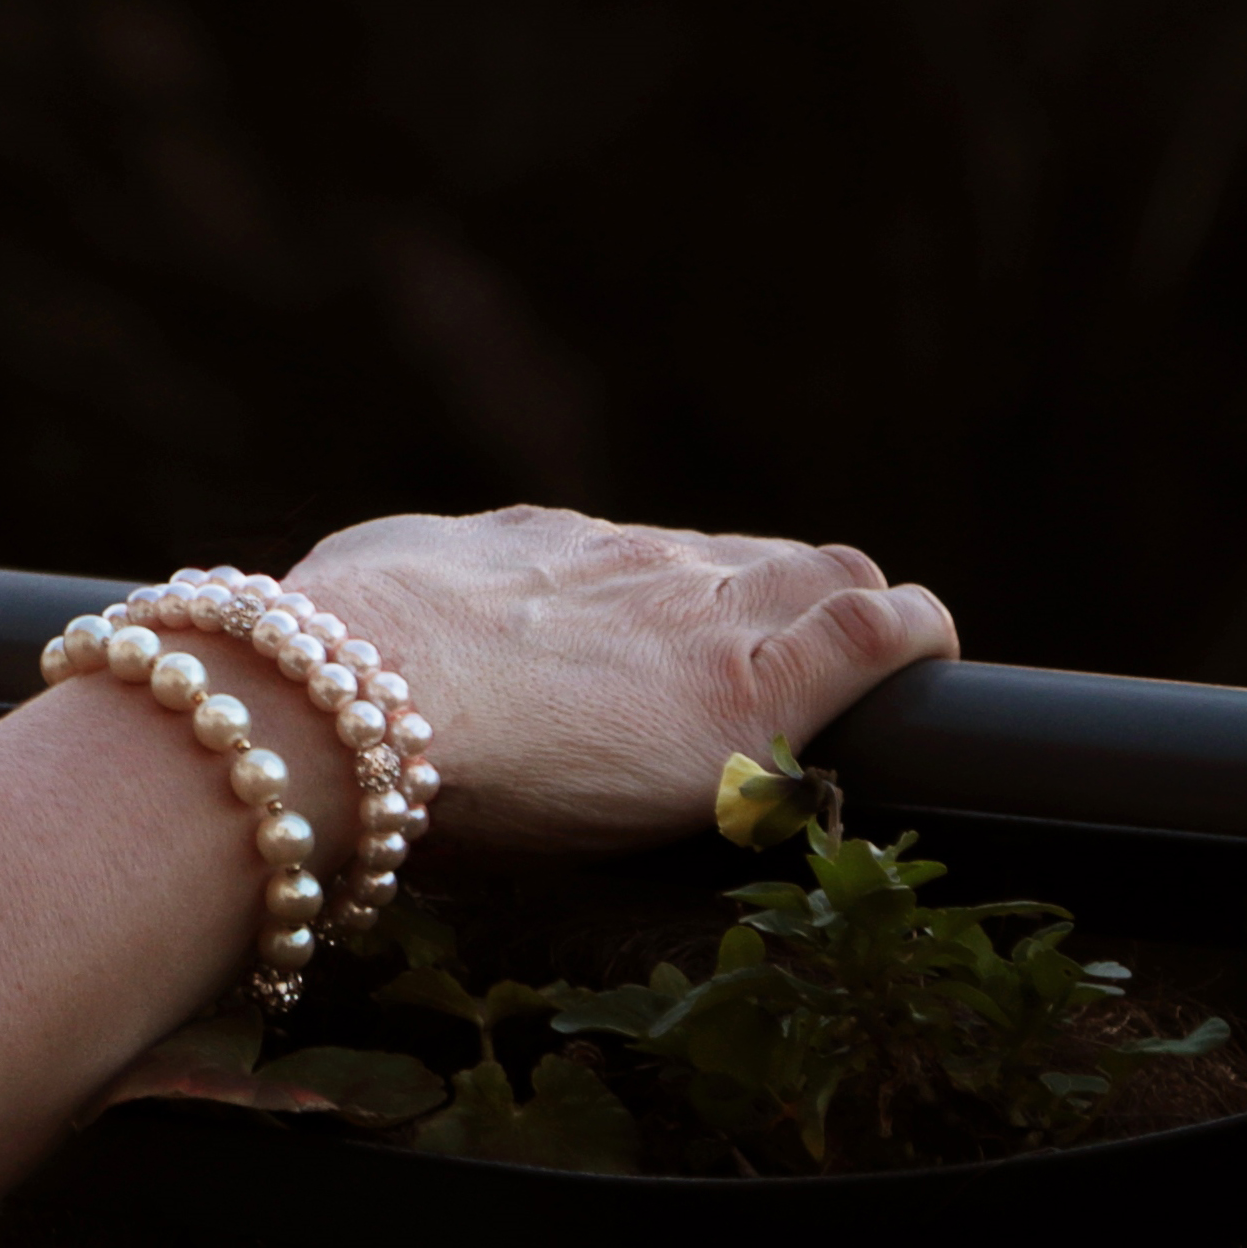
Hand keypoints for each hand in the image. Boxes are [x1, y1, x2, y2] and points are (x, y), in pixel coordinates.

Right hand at [271, 505, 956, 860]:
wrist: (348, 693)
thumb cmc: (323, 663)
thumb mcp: (361, 601)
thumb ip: (396, 609)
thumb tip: (352, 624)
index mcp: (545, 554)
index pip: (655, 564)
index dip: (687, 605)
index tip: (677, 653)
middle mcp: (635, 568)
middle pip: (755, 563)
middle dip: (784, 608)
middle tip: (784, 676)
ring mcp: (700, 619)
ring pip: (828, 579)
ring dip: (851, 625)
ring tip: (869, 678)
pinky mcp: (755, 687)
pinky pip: (878, 632)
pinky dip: (910, 640)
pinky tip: (923, 658)